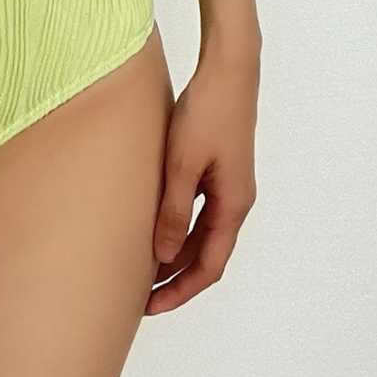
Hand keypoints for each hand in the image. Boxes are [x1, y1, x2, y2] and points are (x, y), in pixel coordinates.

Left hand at [147, 47, 258, 313]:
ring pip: (202, 233)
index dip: (180, 290)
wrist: (229, 70)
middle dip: (175, 278)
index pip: (209, 266)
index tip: (151, 306)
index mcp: (233, 205)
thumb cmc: (207, 111)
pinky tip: (154, 223)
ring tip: (142, 266)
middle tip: (140, 295)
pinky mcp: (219, 168)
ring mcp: (229, 184)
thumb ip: (173, 210)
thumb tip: (163, 255)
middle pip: (206, 254)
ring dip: (176, 252)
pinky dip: (179, 225)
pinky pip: (199, 210)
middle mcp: (236, 200)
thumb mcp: (182, 162)